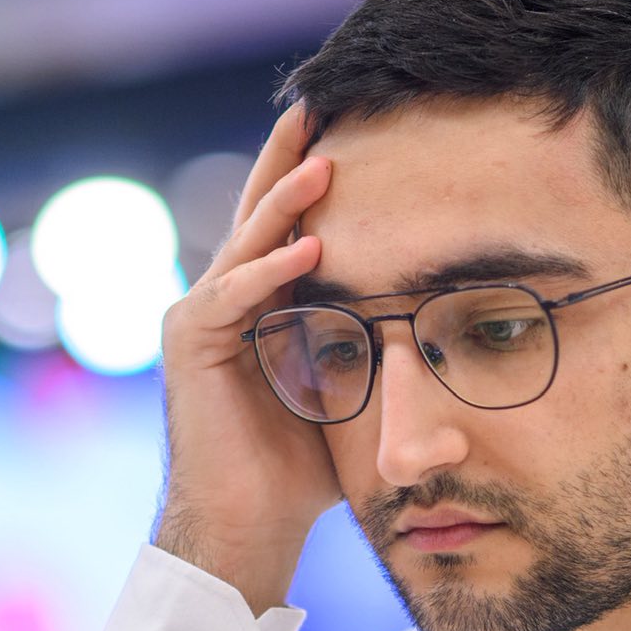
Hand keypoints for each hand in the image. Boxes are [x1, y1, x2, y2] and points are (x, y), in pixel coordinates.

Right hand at [155, 104, 338, 613]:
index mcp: (260, 308)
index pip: (285, 228)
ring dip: (286, 202)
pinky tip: (309, 244)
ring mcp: (201, 318)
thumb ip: (373, 352)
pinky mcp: (191, 343)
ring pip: (247, 245)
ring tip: (326, 162)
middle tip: (319, 106)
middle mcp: (222, 302)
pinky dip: (270, 269)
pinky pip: (235, 294)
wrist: (247, 524)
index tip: (348, 132)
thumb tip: (439, 327)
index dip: (310, 179)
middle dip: (290, 161)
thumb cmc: (301, 472)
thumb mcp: (350, 392)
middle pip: (258, 216)